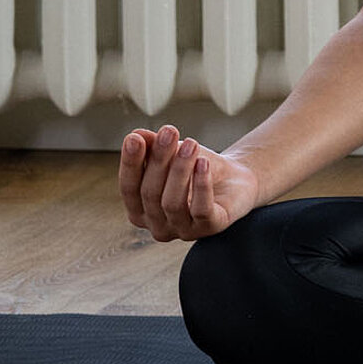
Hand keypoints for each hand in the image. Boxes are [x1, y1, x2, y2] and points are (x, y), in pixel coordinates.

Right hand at [119, 125, 261, 241]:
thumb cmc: (195, 168)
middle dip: (159, 160)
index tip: (134, 139)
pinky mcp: (210, 228)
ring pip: (173, 203)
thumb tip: (137, 135)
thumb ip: (151, 146)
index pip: (128, 188)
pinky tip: (203, 163)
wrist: (234, 179)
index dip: (130, 164)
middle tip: (169, 132)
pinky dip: (201, 184)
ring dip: (181, 170)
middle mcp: (158, 227)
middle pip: (150, 194)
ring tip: (190, 144)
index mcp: (139, 212)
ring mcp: (184, 231)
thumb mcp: (171, 154)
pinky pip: (201, 209)